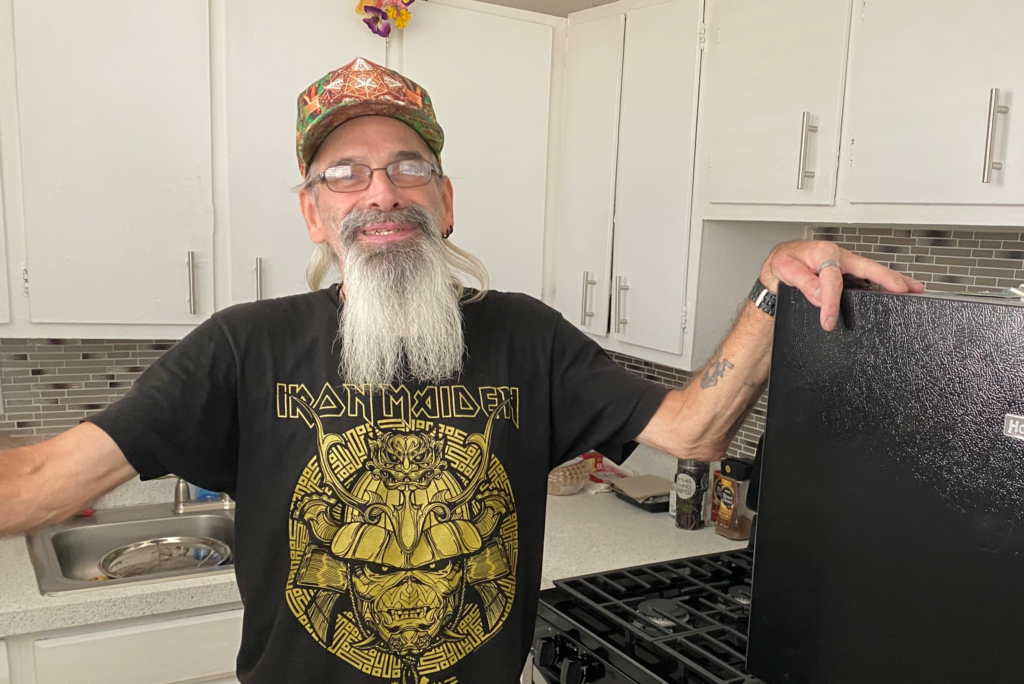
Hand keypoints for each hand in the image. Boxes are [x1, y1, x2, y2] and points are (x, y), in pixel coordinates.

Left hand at [759, 240, 924, 330]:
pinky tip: (894, 293)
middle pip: (869, 268)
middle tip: (906, 289)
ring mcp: (847, 266)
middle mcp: (840, 257)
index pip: (833, 280)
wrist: (781, 262)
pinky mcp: (849, 274)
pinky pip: (868, 279)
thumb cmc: (784, 262)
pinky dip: (884, 285)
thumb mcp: (785, 269)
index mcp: (824, 253)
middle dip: (889, 278)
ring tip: (914, 289)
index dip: (831, 302)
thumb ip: (803, 282)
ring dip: (895, 281)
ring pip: (873, 273)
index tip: (828, 321)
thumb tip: (821, 297)